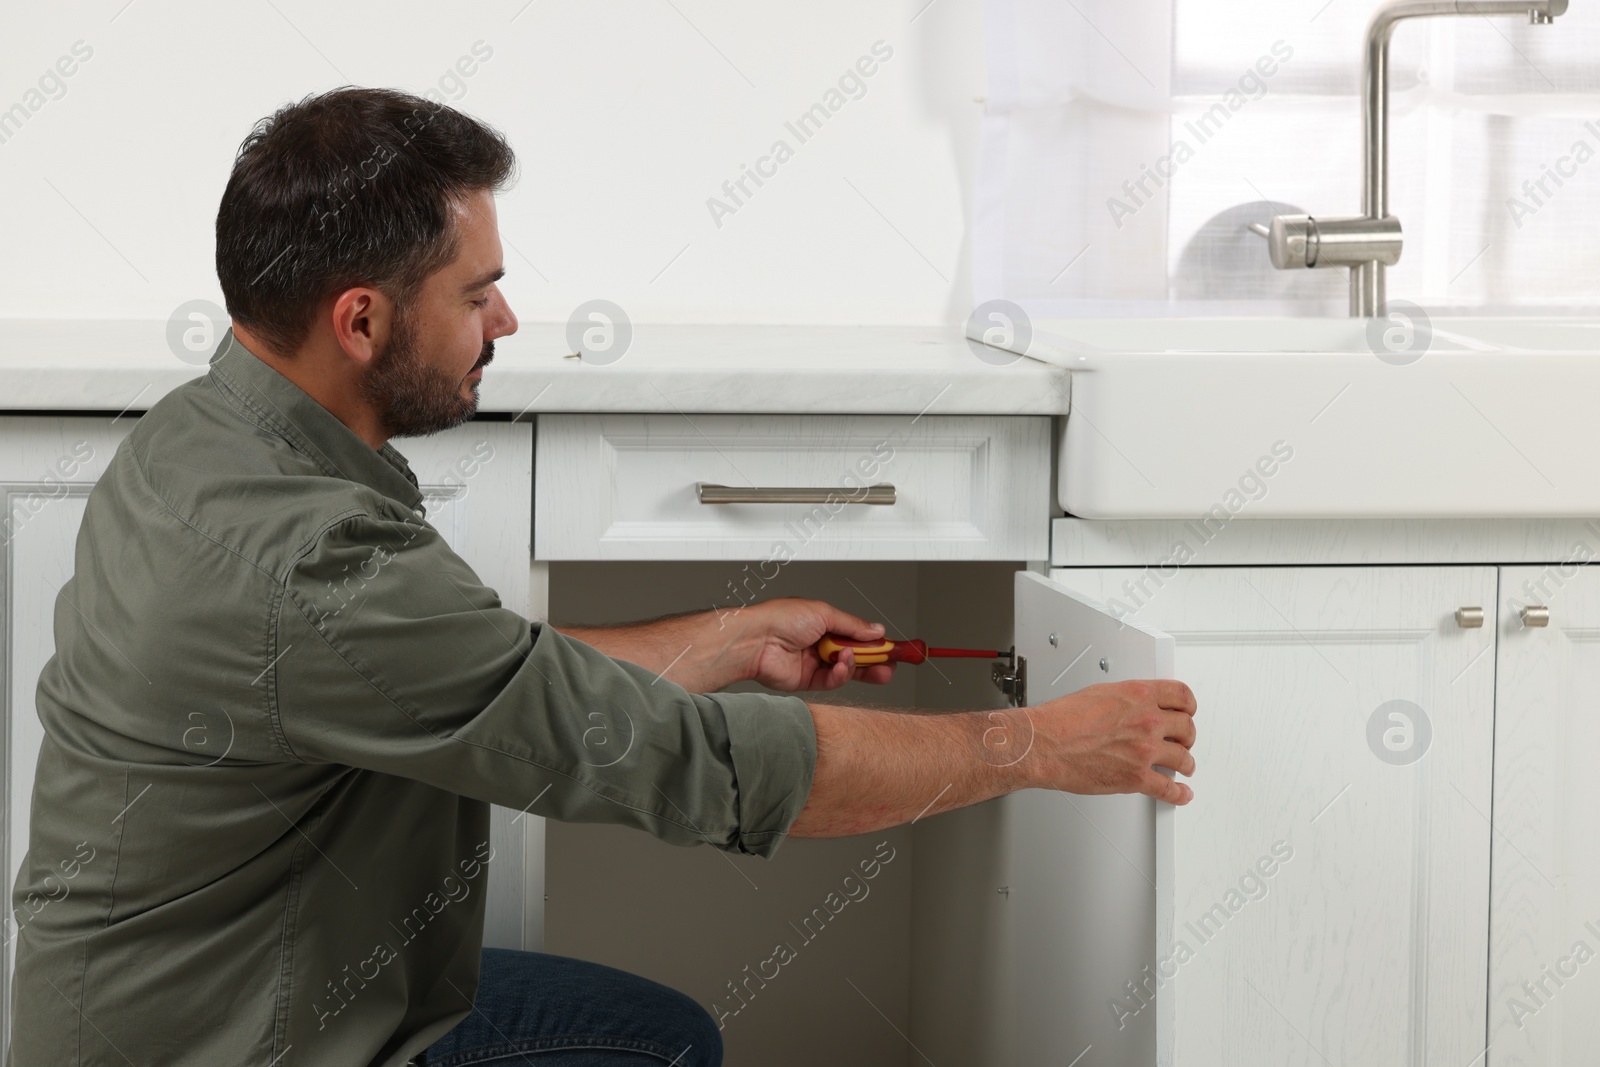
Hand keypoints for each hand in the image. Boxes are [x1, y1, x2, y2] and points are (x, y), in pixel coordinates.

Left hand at [743, 597, 896, 691]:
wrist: (755, 640)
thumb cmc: (780, 619)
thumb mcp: (825, 614)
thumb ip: (853, 626)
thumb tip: (876, 631)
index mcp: (824, 623)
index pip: (856, 635)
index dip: (875, 642)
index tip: (894, 648)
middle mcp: (820, 643)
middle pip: (855, 655)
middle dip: (874, 660)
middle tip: (890, 664)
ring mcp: (814, 663)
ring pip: (846, 670)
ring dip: (857, 666)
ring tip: (856, 658)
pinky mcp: (807, 680)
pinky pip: (832, 681)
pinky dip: (840, 675)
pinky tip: (841, 666)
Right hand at [1016, 680, 1197, 804]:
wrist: (1045, 744)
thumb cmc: (1061, 720)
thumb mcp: (1099, 694)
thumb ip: (1124, 700)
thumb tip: (1131, 707)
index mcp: (1138, 695)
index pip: (1181, 696)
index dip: (1189, 705)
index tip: (1188, 710)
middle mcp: (1146, 721)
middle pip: (1186, 727)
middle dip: (1187, 736)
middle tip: (1184, 740)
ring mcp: (1144, 751)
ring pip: (1183, 758)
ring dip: (1187, 763)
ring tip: (1185, 766)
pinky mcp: (1136, 778)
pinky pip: (1168, 789)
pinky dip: (1178, 794)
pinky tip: (1180, 794)